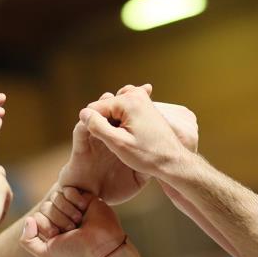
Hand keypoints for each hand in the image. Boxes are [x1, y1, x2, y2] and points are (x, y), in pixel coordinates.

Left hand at [20, 194, 124, 256]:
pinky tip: (84, 208)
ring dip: (67, 211)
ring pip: (56, 196)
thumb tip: (29, 219)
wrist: (101, 244)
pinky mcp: (83, 195)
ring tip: (79, 220)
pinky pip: (68, 189)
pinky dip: (75, 200)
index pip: (36, 217)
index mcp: (51, 227)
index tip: (59, 236)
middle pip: (45, 206)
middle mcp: (60, 215)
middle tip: (72, 229)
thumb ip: (27, 241)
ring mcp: (71, 205)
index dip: (46, 226)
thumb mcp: (46, 253)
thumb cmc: (75, 250)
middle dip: (58, 219)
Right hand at [59, 86, 197, 203]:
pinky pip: (124, 109)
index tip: (100, 141)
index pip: (96, 108)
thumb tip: (84, 113)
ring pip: (114, 108)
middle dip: (103, 122)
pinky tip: (126, 133)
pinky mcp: (146, 106)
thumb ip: (98, 127)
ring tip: (120, 139)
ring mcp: (142, 99)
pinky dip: (121, 119)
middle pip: (105, 106)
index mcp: (128, 101)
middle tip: (113, 141)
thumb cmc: (147, 156)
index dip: (92, 126)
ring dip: (112, 121)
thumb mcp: (118, 144)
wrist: (173, 161)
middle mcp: (136, 95)